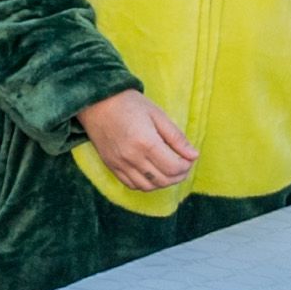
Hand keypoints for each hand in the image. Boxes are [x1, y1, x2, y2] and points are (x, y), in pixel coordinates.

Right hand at [80, 90, 196, 193]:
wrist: (97, 102)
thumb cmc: (129, 104)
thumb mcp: (157, 115)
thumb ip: (176, 137)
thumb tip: (193, 155)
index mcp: (146, 143)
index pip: (173, 167)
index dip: (186, 166)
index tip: (189, 158)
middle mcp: (132, 158)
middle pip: (163, 180)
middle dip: (178, 175)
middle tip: (183, 165)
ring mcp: (120, 164)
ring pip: (148, 186)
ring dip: (163, 182)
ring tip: (168, 171)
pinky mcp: (111, 166)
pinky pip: (132, 185)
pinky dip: (146, 184)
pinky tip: (151, 174)